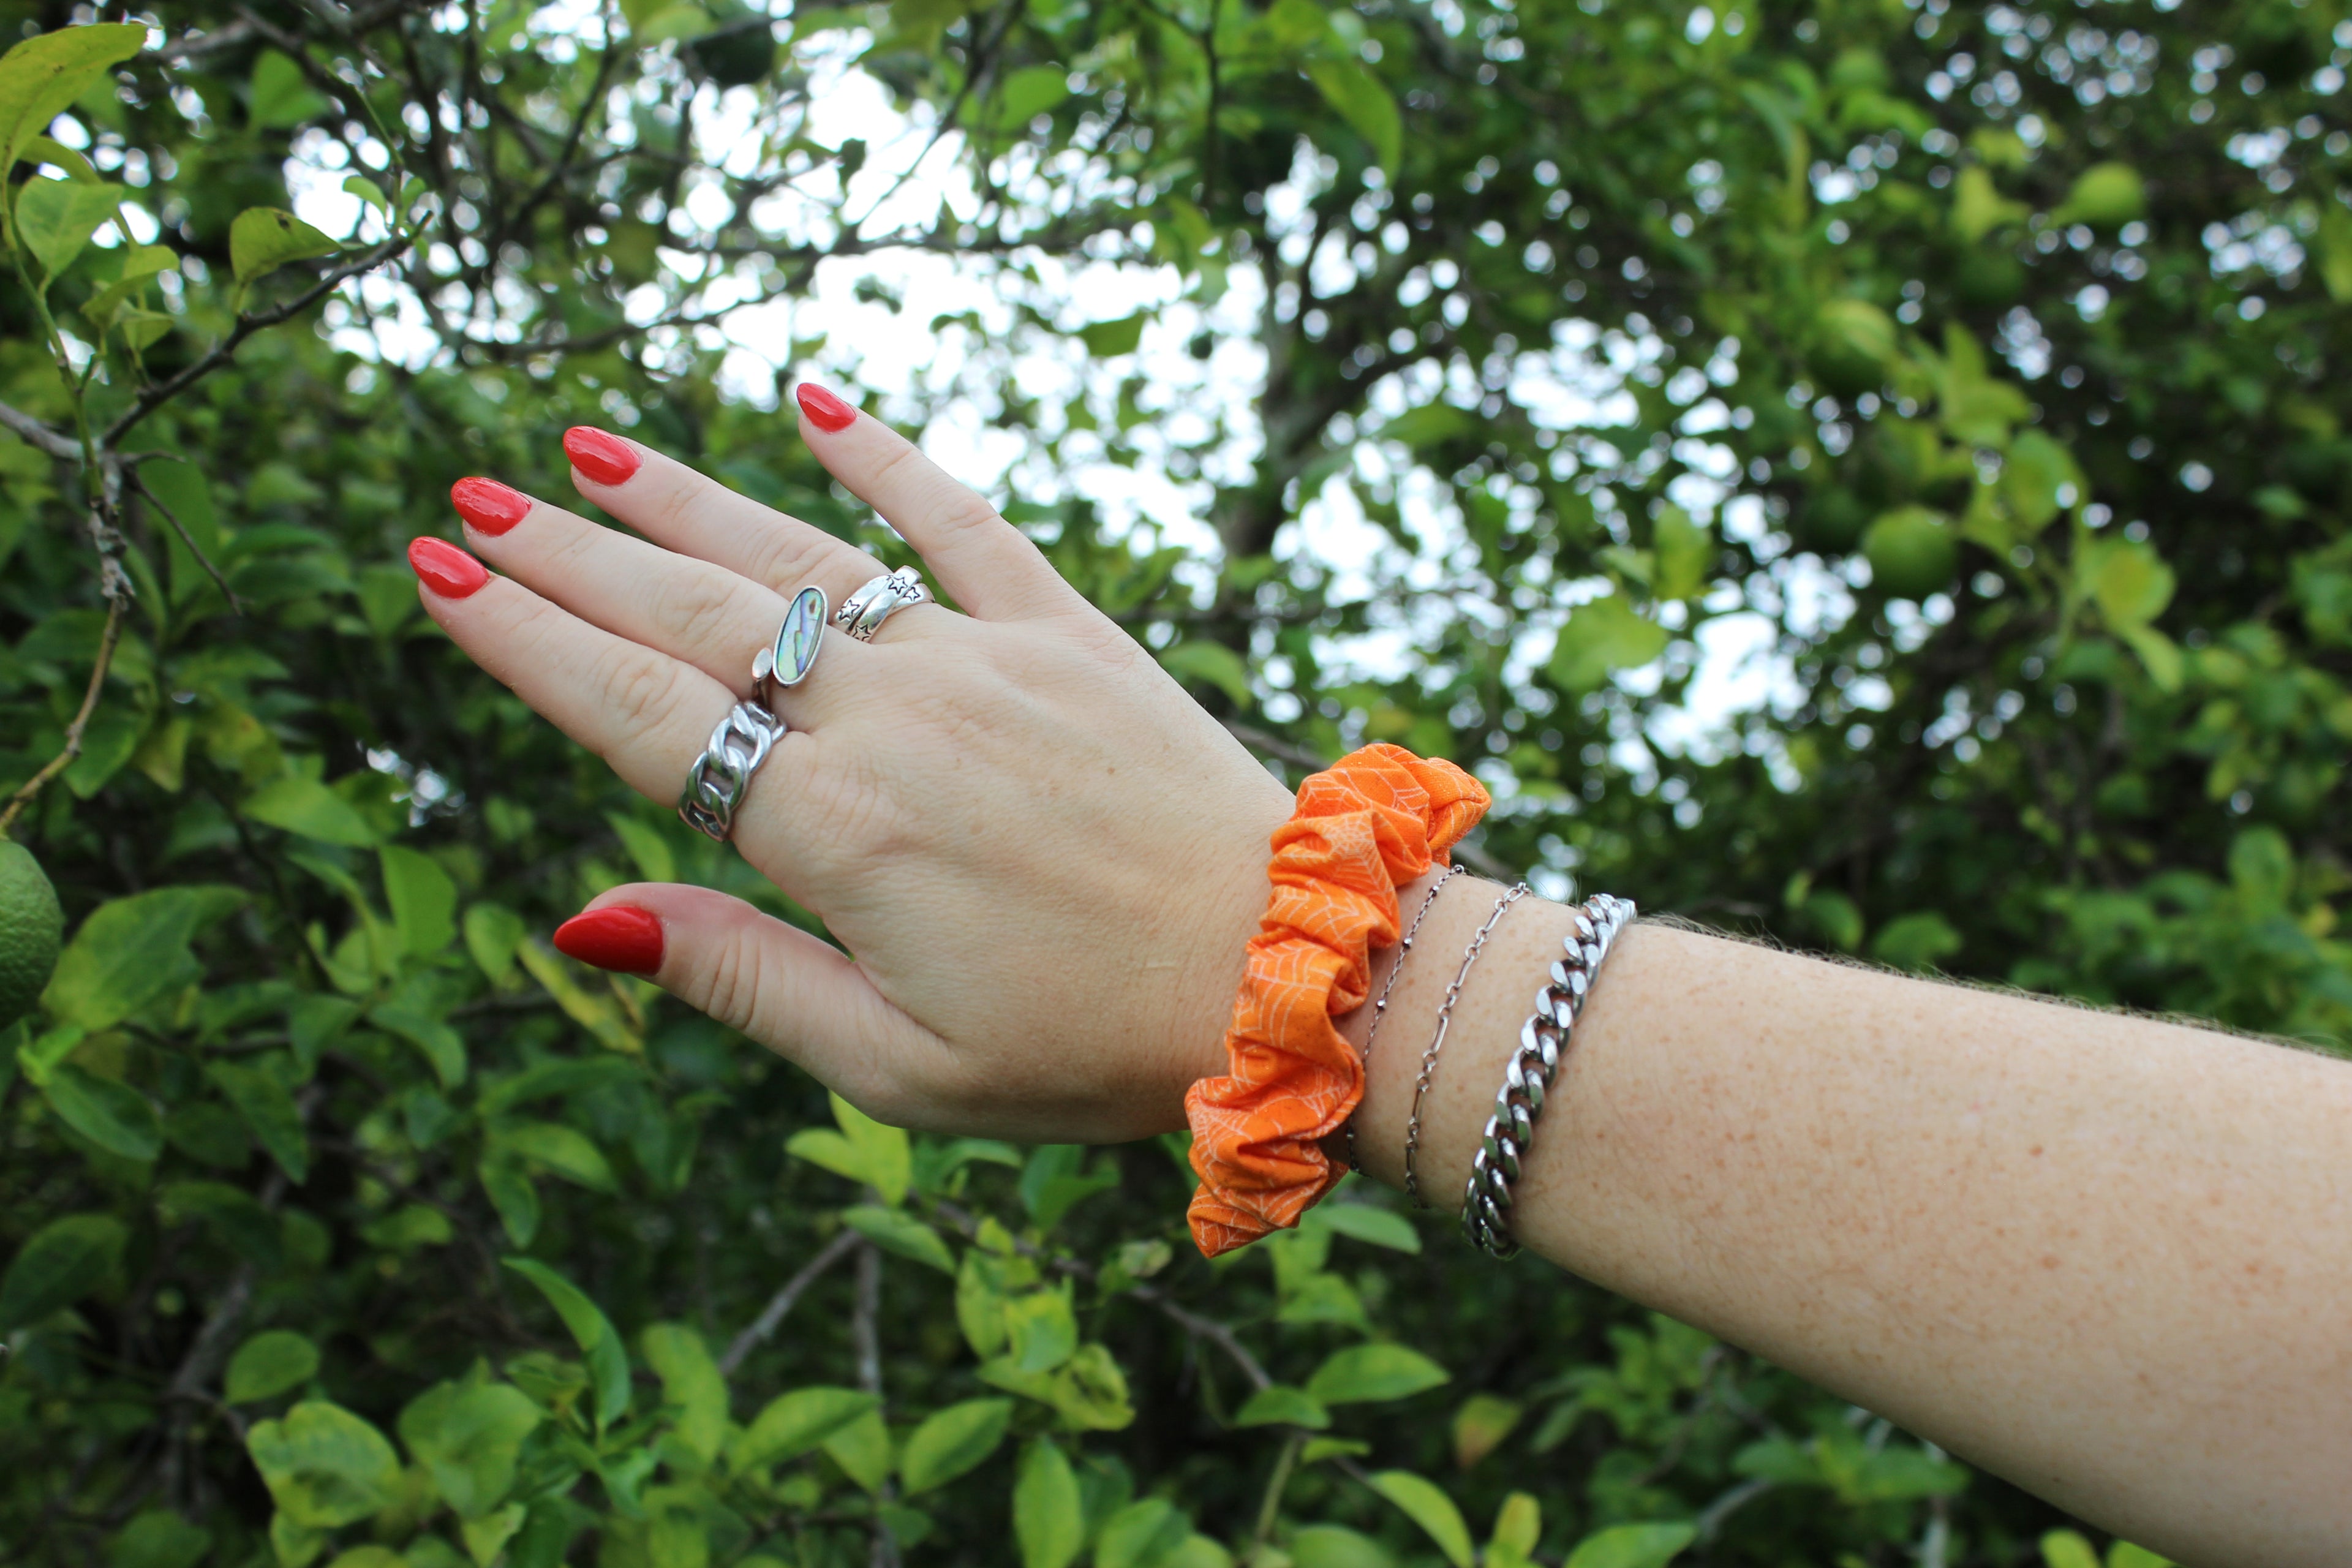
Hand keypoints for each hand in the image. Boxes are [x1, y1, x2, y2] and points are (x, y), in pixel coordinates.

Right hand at [410, 388, 1292, 1141]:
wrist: (1289, 974)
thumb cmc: (1090, 1044)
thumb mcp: (896, 1063)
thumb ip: (736, 979)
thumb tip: (580, 921)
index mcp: (834, 832)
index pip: (639, 712)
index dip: (527, 641)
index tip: (438, 576)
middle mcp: (893, 719)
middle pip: (693, 615)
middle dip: (569, 557)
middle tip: (469, 500)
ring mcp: (984, 659)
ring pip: (800, 554)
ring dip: (682, 498)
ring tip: (583, 450)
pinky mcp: (1070, 632)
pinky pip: (963, 519)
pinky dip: (886, 454)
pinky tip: (815, 397)